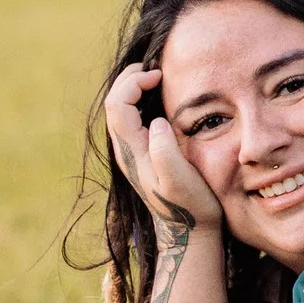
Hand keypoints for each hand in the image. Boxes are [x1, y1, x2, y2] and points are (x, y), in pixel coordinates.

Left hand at [103, 62, 224, 240]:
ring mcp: (132, 153)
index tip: (160, 76)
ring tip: (159, 77)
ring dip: (135, 88)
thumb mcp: (179, 180)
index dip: (134, 82)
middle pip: (113, 102)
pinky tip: (162, 98)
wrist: (188, 234)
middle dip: (130, 79)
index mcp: (132, 151)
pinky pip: (132, 118)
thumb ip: (163, 150)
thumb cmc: (190, 206)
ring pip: (120, 110)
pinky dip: (142, 100)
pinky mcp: (142, 155)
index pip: (117, 104)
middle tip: (156, 69)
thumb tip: (155, 121)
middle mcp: (126, 150)